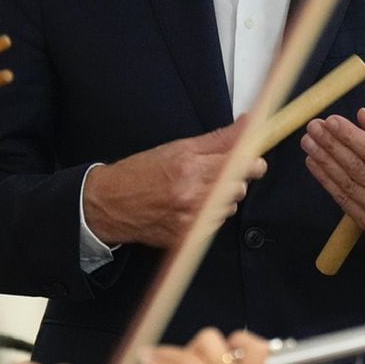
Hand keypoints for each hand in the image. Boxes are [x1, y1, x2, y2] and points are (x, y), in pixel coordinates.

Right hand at [85, 121, 265, 249]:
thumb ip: (218, 139)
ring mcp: (191, 219)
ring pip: (229, 208)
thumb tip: (247, 126)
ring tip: (197, 191)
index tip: (254, 159)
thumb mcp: (178, 147)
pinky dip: (208, 215)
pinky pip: (214, 224)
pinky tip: (190, 207)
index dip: (253, 161)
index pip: (241, 165)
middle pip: (240, 188)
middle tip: (217, 174)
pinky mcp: (187, 238)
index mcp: (191, 168)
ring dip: (221, 199)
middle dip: (236, 180)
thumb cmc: (140, 173)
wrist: (110, 204)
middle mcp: (193, 195)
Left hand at [303, 108, 364, 235]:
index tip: (331, 121)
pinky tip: (315, 163)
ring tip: (309, 142)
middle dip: (330, 145)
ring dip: (323, 161)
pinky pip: (344, 200)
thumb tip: (363, 117)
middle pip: (356, 168)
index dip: (349, 136)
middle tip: (314, 127)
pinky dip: (326, 181)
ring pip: (346, 184)